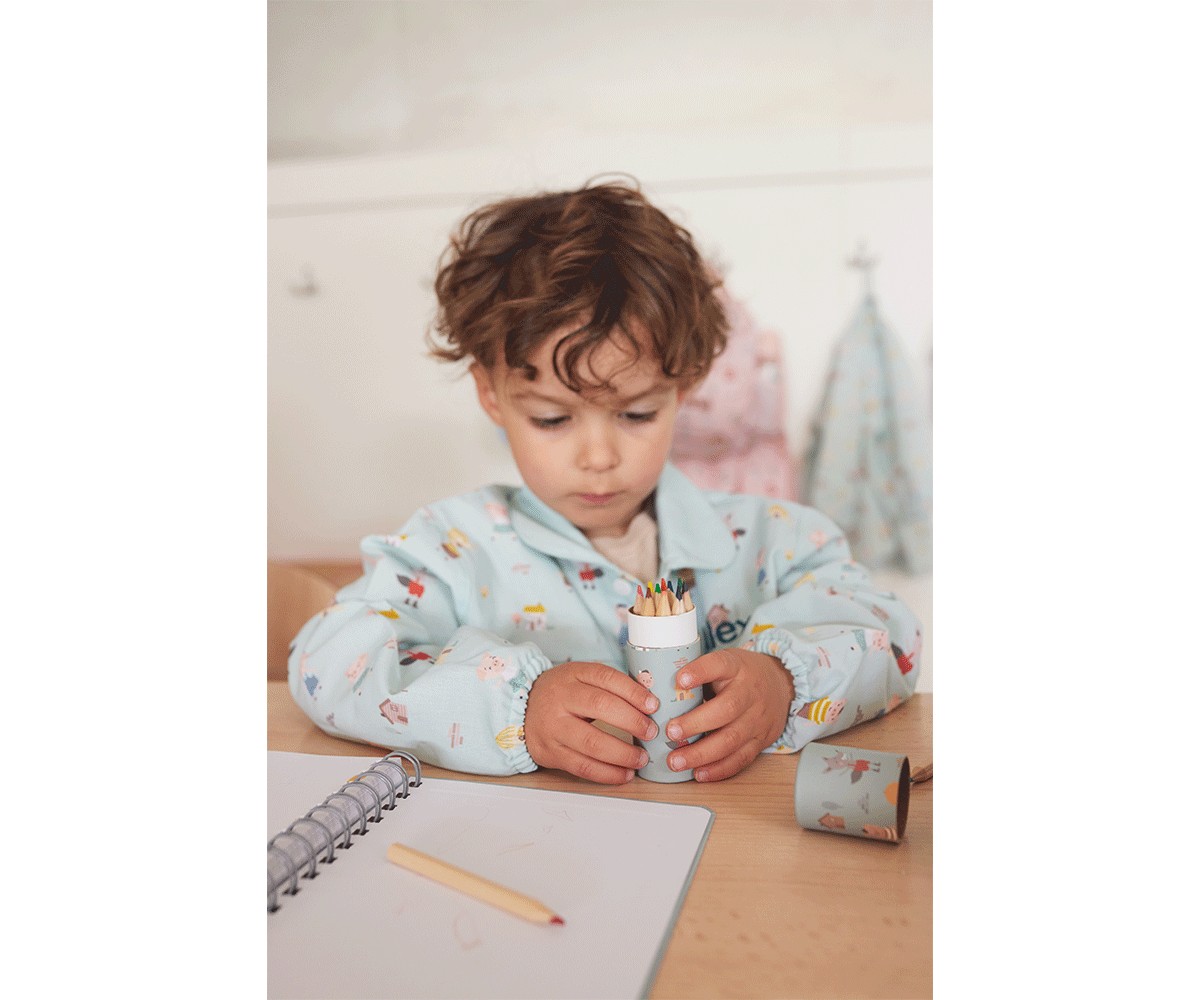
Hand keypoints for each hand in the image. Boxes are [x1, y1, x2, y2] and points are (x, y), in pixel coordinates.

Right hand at [525, 661, 659, 783]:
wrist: (522, 709)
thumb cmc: (562, 694)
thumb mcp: (582, 678)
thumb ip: (611, 686)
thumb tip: (649, 700)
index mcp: (572, 674)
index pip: (606, 678)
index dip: (633, 692)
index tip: (653, 705)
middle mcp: (560, 698)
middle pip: (600, 707)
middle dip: (632, 721)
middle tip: (651, 732)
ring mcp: (553, 727)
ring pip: (591, 742)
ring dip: (623, 754)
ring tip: (641, 758)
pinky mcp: (550, 752)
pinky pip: (582, 767)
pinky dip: (607, 774)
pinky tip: (624, 774)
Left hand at [662, 648, 792, 781]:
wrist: (781, 685)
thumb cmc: (742, 674)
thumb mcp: (724, 663)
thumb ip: (699, 674)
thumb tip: (658, 689)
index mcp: (736, 667)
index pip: (719, 664)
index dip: (700, 671)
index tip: (679, 679)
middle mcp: (750, 693)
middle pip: (726, 709)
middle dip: (695, 724)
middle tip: (670, 733)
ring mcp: (757, 719)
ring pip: (732, 739)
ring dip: (702, 754)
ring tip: (676, 761)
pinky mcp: (761, 740)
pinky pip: (741, 758)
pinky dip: (719, 769)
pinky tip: (699, 773)